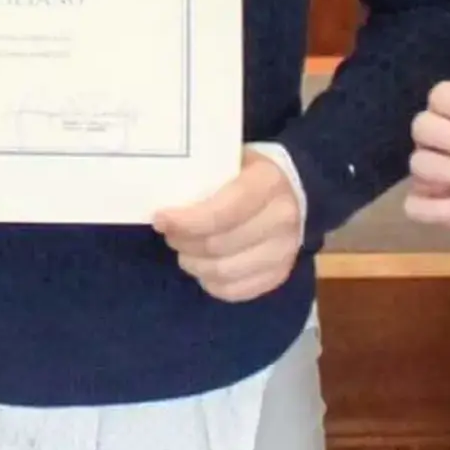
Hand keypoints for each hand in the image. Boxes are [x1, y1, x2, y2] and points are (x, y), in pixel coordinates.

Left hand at [154, 150, 303, 302]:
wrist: (290, 192)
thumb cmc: (246, 172)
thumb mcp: (228, 158)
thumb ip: (201, 174)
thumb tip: (159, 192)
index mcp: (268, 182)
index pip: (223, 211)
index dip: (187, 221)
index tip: (160, 219)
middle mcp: (282, 219)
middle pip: (219, 244)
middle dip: (183, 241)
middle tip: (169, 232)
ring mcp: (285, 251)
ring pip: (224, 271)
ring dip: (193, 263)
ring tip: (183, 250)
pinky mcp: (280, 275)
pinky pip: (237, 291)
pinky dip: (211, 283)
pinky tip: (201, 267)